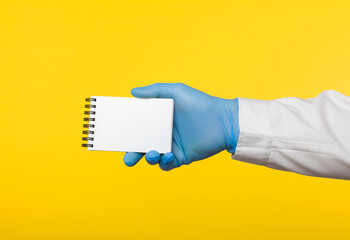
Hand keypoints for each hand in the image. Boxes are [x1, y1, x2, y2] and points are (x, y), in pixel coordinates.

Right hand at [123, 83, 238, 170]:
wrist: (222, 121)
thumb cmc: (200, 103)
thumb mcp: (176, 92)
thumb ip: (155, 91)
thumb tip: (133, 92)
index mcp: (159, 120)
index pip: (139, 127)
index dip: (128, 132)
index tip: (118, 135)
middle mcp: (163, 134)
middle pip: (142, 145)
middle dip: (132, 153)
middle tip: (127, 158)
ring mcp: (171, 147)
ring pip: (152, 157)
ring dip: (148, 158)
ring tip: (151, 153)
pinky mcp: (181, 158)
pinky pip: (167, 164)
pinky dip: (164, 163)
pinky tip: (167, 155)